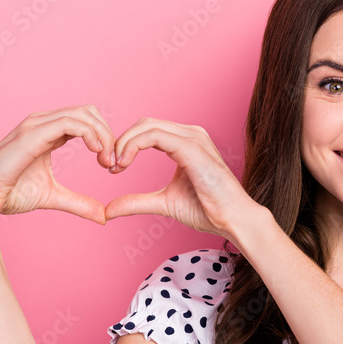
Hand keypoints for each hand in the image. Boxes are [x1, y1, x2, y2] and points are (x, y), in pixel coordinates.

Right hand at [0, 104, 114, 224]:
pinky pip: (70, 123)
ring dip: (103, 135)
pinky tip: (97, 153)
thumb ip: (79, 203)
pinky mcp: (32, 134)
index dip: (105, 138)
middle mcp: (42, 123)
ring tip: (107, 161)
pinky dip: (90, 134)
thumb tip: (103, 216)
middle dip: (108, 134)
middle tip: (113, 163)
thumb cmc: (9, 194)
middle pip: (89, 112)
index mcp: (48, 132)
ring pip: (83, 114)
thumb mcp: (54, 196)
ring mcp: (36, 125)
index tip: (112, 165)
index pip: (86, 120)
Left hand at [104, 117, 259, 238]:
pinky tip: (124, 164)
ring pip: (147, 126)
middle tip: (110, 165)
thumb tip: (110, 209)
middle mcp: (191, 134)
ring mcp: (193, 139)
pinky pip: (154, 136)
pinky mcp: (192, 148)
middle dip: (122, 141)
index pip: (148, 130)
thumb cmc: (208, 209)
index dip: (126, 144)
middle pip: (145, 124)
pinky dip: (133, 146)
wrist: (233, 219)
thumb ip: (137, 202)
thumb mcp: (164, 203)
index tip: (114, 168)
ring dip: (125, 143)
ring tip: (116, 166)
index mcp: (186, 142)